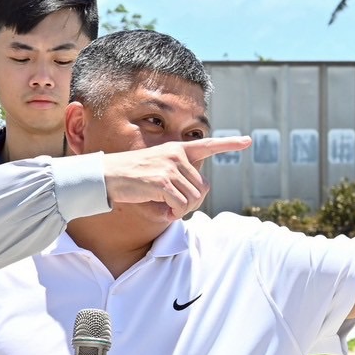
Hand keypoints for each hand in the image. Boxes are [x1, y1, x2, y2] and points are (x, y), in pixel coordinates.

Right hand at [102, 136, 249, 217]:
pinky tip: (163, 212)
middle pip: (202, 187)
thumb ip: (178, 178)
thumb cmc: (130, 176)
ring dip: (183, 210)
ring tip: (167, 210)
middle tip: (175, 209)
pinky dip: (174, 213)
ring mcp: (170, 167)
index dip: (229, 144)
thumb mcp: (156, 169)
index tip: (248, 141)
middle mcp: (176, 155)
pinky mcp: (162, 182)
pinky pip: (180, 204)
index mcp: (176, 149)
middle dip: (192, 204)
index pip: (207, 145)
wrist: (107, 176)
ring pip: (194, 198)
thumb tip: (196, 198)